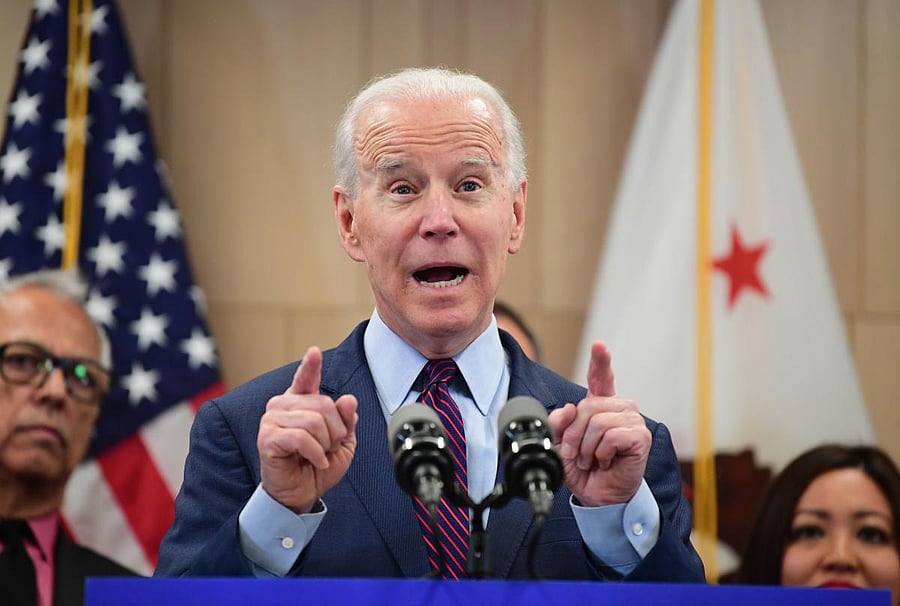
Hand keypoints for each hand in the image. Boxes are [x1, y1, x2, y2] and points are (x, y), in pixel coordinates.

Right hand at [257, 346, 357, 512]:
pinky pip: (301, 438)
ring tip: (320, 456)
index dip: (311, 366)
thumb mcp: (342, 442)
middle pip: (323, 404)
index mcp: (301, 402)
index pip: (306, 378)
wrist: (302, 494)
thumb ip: (346, 420)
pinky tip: (315, 462)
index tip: (314, 353)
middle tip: (329, 448)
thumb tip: (348, 400)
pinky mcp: (267, 438)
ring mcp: (272, 420)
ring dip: (325, 444)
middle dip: (336, 431)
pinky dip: (316, 453)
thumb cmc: (318, 466)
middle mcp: (283, 405)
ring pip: (313, 421)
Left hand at [547, 341, 649, 506]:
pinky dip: (602, 452)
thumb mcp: (561, 444)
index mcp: (601, 407)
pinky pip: (611, 435)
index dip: (601, 361)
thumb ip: (559, 422)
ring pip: (598, 421)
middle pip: (588, 406)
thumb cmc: (584, 469)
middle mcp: (620, 409)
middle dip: (575, 434)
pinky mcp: (640, 437)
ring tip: (592, 460)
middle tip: (577, 455)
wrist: (598, 496)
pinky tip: (606, 462)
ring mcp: (632, 421)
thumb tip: (569, 408)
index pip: (601, 378)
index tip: (599, 345)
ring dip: (587, 447)